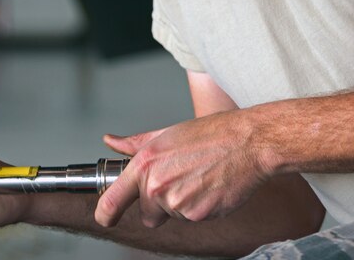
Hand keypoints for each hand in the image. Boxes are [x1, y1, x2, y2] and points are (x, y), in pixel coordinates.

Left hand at [95, 111, 270, 227]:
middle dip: (160, 204)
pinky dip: (200, 207)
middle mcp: (157, 185)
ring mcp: (177, 203)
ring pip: (172, 216)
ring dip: (183, 203)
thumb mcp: (167, 133)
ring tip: (199, 177)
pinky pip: (192, 219)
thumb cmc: (211, 134)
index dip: (105, 213)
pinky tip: (210, 186)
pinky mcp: (198, 215)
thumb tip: (111, 142)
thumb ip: (135, 144)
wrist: (248, 142)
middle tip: (181, 179)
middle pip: (147, 214)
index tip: (106, 217)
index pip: (112, 200)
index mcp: (145, 164)